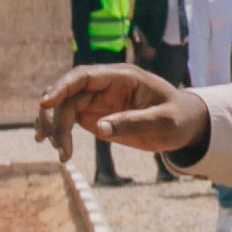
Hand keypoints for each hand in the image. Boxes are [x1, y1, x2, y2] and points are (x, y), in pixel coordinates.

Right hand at [38, 65, 205, 163]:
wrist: (186, 125)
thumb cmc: (179, 118)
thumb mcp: (164, 122)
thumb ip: (134, 123)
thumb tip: (99, 128)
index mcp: (122, 77)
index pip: (83, 76)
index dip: (61, 87)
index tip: (45, 104)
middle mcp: (105, 85)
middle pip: (68, 94)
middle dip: (57, 118)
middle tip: (58, 147)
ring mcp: (98, 99)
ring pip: (64, 107)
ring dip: (55, 128)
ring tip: (61, 155)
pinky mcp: (96, 114)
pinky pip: (69, 119)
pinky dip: (61, 133)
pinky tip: (60, 150)